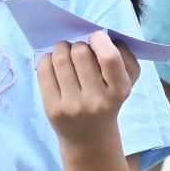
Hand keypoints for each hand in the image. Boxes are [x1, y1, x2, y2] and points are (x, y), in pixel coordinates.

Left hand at [39, 30, 140, 144]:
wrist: (90, 137)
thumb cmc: (108, 99)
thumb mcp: (124, 83)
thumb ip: (122, 56)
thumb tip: (98, 33)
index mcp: (119, 90)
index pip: (109, 57)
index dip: (99, 40)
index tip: (95, 38)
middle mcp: (97, 101)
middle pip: (80, 53)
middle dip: (78, 42)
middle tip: (78, 45)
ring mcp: (73, 106)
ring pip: (60, 59)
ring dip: (61, 47)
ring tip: (64, 49)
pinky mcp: (53, 109)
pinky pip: (44, 71)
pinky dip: (47, 58)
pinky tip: (53, 60)